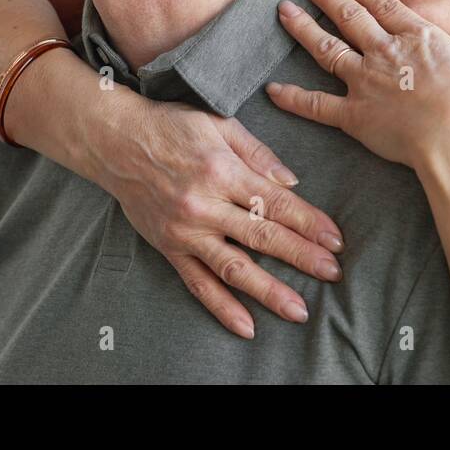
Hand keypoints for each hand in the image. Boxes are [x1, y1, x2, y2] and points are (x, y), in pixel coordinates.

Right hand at [93, 91, 345, 339]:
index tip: (334, 240)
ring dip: (269, 291)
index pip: (275, 203)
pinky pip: (198, 283)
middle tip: (332, 273)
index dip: (309, 222)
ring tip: (298, 310)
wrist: (115, 142)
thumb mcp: (219, 123)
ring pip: (234, 268)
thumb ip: (257, 153)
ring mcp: (186, 231)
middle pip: (262, 237)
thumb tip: (292, 182)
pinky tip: (246, 326)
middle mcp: (205, 205)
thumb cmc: (170, 125)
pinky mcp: (169, 248)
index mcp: (222, 171)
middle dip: (302, 257)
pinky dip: (222, 308)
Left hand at [265, 0, 449, 169]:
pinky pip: (316, 105)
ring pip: (326, 49)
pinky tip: (272, 90)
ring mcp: (366, 81)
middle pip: (348, 16)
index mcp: (419, 37)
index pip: (382, 6)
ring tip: (283, 11)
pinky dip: (292, 98)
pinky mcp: (354, 115)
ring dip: (302, 28)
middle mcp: (386, 52)